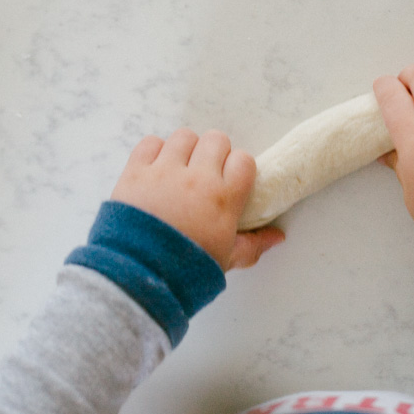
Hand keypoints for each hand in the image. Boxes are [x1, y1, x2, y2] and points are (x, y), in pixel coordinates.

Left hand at [110, 129, 284, 270]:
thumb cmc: (186, 272)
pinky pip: (150, 142)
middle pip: (216, 139)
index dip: (238, 167)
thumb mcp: (226, 260)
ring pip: (184, 136)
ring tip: (180, 169)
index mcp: (223, 199)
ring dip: (185, 149)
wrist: (138, 277)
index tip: (230, 180)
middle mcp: (197, 178)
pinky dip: (155, 151)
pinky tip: (156, 169)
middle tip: (206, 173)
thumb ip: (253, 245)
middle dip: (214, 153)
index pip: (243, 160)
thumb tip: (278, 237)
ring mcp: (164, 172)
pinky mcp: (135, 172)